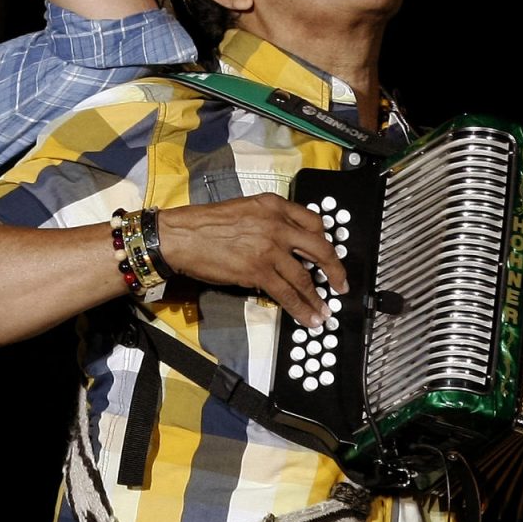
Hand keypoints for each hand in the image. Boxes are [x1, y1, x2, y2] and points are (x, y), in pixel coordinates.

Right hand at [155, 193, 349, 326]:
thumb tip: (286, 243)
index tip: (329, 254)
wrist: (182, 236)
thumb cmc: (205, 223)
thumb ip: (269, 220)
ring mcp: (270, 249)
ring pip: (305, 276)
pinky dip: (301, 307)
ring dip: (318, 297)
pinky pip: (287, 293)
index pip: (313, 221)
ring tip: (324, 311)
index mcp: (273, 205)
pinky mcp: (259, 271)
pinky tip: (308, 316)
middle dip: (335, 270)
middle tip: (341, 284)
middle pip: (319, 248)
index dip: (325, 241)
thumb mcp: (244, 209)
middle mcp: (277, 224)